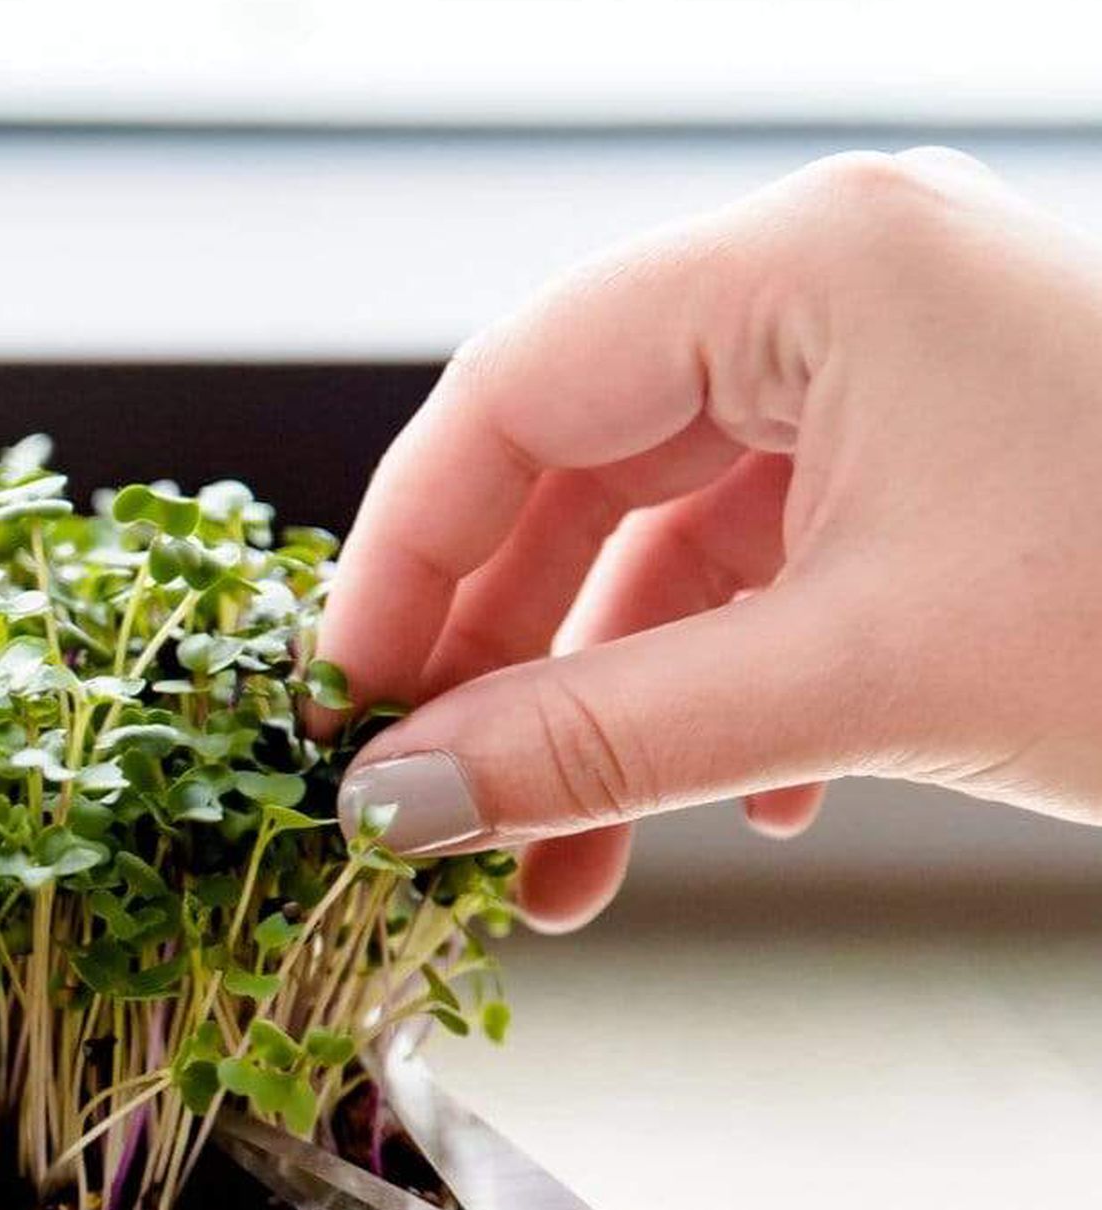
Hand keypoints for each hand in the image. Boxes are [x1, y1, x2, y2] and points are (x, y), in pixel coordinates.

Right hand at [316, 149, 1101, 930]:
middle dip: (506, 663)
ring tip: (564, 866)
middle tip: (436, 803)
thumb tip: (404, 797)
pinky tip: (738, 802)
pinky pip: (767, 566)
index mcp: (809, 268)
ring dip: (608, 708)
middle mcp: (838, 291)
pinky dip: (723, 690)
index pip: (513, 393)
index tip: (344, 703)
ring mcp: (893, 372)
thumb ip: (598, 739)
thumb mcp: (859, 680)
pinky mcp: (940, 458)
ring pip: (667, 538)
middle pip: (577, 469)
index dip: (405, 558)